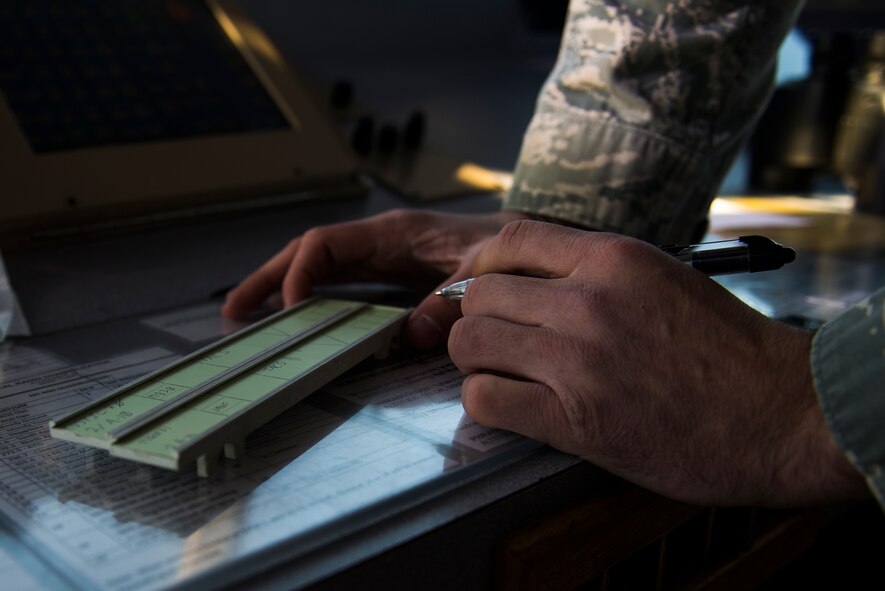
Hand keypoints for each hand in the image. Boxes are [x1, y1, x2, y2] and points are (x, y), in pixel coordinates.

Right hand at [221, 209, 526, 348]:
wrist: (524, 244)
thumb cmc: (504, 249)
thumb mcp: (481, 270)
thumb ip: (449, 298)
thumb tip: (409, 335)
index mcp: (391, 233)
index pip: (325, 244)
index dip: (300, 273)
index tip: (290, 310)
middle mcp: (379, 242)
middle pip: (309, 253)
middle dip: (269, 277)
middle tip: (234, 309)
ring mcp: (382, 257)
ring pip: (320, 267)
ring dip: (283, 287)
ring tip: (247, 314)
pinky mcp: (391, 273)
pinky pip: (342, 282)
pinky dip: (315, 297)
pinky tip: (302, 319)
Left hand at [448, 220, 866, 505]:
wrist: (786, 415)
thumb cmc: (731, 351)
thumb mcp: (668, 279)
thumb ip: (601, 273)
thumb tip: (536, 279)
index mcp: (614, 258)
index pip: (511, 240)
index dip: (485, 268)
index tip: (487, 291)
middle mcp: (589, 300)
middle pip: (481, 294)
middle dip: (480, 319)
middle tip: (501, 343)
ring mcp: (579, 359)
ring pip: (472, 342)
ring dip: (478, 361)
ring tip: (505, 375)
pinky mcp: (575, 418)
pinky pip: (486, 399)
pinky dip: (487, 402)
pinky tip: (515, 407)